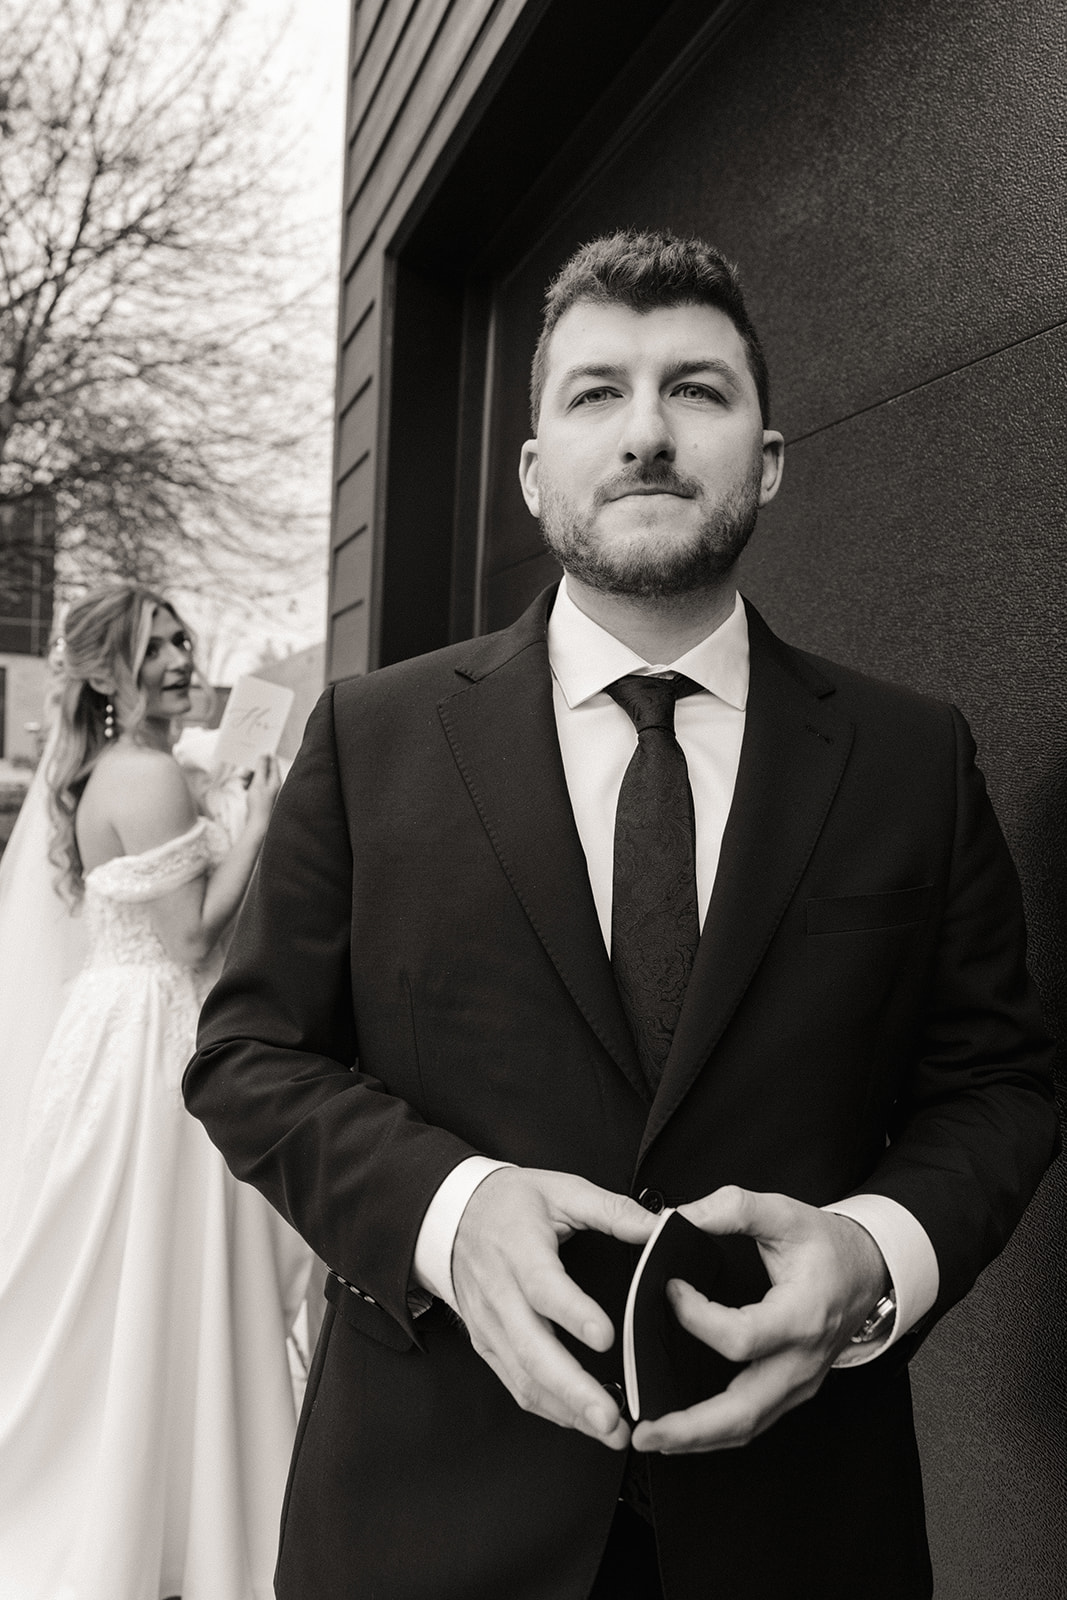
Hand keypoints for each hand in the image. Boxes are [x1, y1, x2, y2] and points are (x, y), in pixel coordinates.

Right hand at [244, 753, 280, 831]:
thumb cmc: (259, 805)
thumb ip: (261, 768)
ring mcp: (268, 790)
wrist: (257, 823)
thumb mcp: (258, 782)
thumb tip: (264, 755)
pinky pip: (255, 785)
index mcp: (276, 780)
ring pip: (258, 777)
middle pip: (264, 770)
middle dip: (253, 769)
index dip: (265, 756)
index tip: (256, 753)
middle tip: (245, 772)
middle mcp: (274, 784)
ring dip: (250, 777)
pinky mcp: (262, 796)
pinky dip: (249, 785)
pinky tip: (244, 788)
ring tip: (243, 781)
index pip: (273, 762)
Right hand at [451, 1167, 655, 1449]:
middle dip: (573, 1389)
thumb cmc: (510, 1203)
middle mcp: (501, 1294)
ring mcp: (491, 1325)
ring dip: (566, 1410)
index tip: (606, 1337)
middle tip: (610, 1416)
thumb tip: (659, 1227)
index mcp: (519, 1249)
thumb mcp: (560, 1189)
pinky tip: (580, 1421)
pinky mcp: (488, 1344)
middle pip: (533, 1349)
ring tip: (608, 1430)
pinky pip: (516, 1384)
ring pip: (524, 1377)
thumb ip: (612, 1210)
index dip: (573, 1313)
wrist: (452, 1218)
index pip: (544, 1287)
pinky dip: (549, 1408)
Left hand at [631, 1186, 888, 1455]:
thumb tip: (680, 1217)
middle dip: (690, 1427)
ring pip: (746, 1428)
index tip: (671, 1288)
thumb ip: (733, 1208)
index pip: (740, 1337)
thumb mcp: (785, 1213)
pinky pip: (752, 1422)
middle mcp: (801, 1361)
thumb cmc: (828, 1246)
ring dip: (697, 1439)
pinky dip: (715, 1433)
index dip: (696, 1317)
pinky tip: (684, 1429)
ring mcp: (798, 1383)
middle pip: (743, 1412)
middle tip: (644, 1430)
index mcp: (801, 1317)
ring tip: (653, 1437)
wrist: (869, 1271)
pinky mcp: (791, 1390)